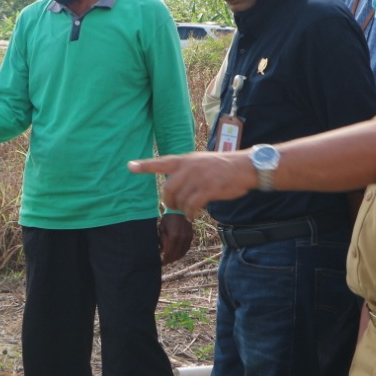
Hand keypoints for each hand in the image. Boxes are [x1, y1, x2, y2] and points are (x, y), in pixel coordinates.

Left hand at [128, 152, 255, 216]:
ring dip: (182, 208)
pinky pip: (191, 206)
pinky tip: (193, 215)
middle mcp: (189, 167)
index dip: (145, 166)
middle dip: (168, 201)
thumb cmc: (224, 167)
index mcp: (187, 160)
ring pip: (180, 199)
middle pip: (167, 189)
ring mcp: (198, 178)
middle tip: (172, 206)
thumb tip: (176, 189)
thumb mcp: (202, 162)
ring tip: (189, 210)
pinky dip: (190, 213)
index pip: (162, 162)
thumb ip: (187, 171)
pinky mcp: (208, 189)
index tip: (130, 166)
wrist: (245, 167)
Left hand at [158, 213, 193, 263]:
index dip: (165, 260)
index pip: (169, 253)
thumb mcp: (161, 229)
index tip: (161, 263)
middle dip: (170, 260)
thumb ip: (162, 241)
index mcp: (173, 236)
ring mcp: (188, 237)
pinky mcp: (191, 236)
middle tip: (165, 262)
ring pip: (182, 253)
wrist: (179, 210)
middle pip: (176, 255)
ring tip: (170, 259)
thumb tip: (161, 252)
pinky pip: (186, 248)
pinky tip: (177, 254)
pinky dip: (181, 253)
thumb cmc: (168, 219)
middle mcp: (182, 238)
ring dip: (176, 258)